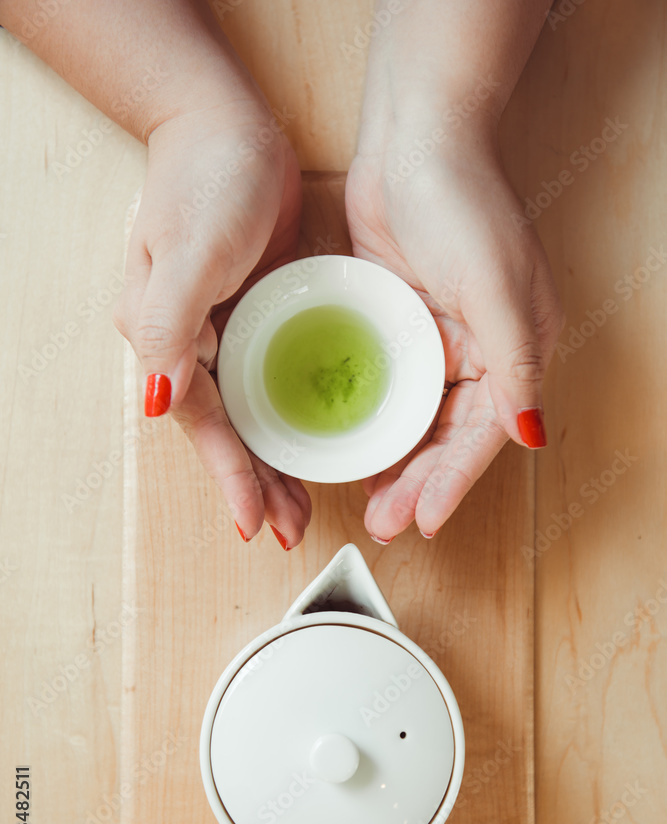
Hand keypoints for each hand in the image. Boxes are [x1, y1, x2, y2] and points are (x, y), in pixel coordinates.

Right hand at [114, 104, 310, 547]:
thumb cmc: (204, 180)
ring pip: (255, 413)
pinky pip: (276, 379)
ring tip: (304, 503)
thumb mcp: (187, 252)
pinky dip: (294, 414)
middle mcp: (192, 344)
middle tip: (290, 527)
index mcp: (167, 338)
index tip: (257, 524)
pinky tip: (318, 434)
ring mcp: (226, 332)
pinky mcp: (259, 314)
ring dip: (277, 459)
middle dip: (257, 483)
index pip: (204, 424)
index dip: (231, 476)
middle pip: (229, 430)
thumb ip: (168, 328)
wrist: (228, 126)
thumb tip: (154, 405)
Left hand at [345, 127, 562, 540]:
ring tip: (370, 500)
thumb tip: (530, 436)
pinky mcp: (402, 320)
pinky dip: (377, 417)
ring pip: (418, 417)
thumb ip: (513, 367)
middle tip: (385, 522)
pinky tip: (357, 442)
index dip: (454, 482)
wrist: (414, 139)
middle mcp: (482, 348)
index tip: (425, 520)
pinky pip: (391, 384)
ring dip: (397, 459)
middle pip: (449, 435)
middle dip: (420, 483)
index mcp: (516, 347)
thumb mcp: (496, 288)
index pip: (485, 434)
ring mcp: (439, 336)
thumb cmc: (462, 203)